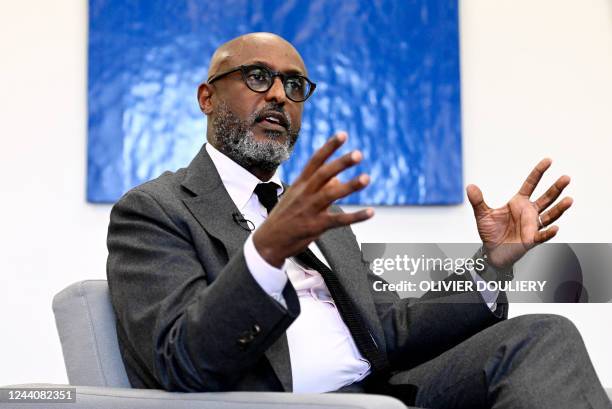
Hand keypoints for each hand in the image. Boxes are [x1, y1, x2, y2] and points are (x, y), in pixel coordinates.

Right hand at [253, 132, 372, 267]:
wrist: (268, 241)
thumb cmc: (284, 217)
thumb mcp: (295, 197)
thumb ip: (317, 187)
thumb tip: (339, 180)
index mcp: (300, 184)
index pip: (315, 161)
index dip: (329, 147)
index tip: (343, 134)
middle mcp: (305, 194)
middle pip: (324, 174)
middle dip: (341, 163)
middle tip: (358, 153)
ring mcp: (310, 209)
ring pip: (331, 194)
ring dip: (350, 186)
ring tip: (366, 178)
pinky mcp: (316, 226)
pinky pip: (339, 220)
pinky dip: (356, 216)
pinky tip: (370, 212)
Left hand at [467, 158, 572, 267]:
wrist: (492, 252)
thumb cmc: (490, 232)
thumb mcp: (482, 214)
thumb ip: (477, 201)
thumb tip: (469, 186)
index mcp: (518, 203)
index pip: (531, 184)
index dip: (538, 172)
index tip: (548, 160)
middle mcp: (529, 212)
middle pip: (546, 198)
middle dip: (556, 188)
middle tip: (566, 178)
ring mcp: (532, 226)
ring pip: (550, 215)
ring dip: (559, 208)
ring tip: (569, 199)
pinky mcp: (531, 240)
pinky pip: (542, 236)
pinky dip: (549, 232)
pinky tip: (555, 228)